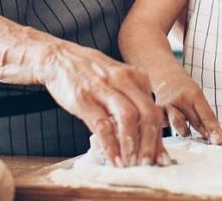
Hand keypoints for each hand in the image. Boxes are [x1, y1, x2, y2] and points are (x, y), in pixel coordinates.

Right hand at [40, 40, 168, 166]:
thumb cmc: (91, 74)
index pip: (155, 110)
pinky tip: (113, 159)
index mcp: (136, 77)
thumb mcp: (117, 81)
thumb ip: (131, 103)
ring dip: (132, 145)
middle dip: (151, 143)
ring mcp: (104, 88)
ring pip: (128, 118)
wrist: (59, 58)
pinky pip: (102, 125)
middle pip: (147, 113)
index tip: (162, 157)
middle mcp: (124, 81)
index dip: (159, 137)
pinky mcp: (84, 99)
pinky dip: (110, 145)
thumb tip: (145, 137)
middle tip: (149, 163)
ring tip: (132, 164)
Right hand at [153, 71, 221, 143]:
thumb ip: (206, 116)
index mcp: (194, 95)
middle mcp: (181, 99)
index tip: (220, 141)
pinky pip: (164, 124)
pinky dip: (169, 127)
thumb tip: (220, 136)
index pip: (207, 115)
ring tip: (187, 132)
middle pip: (195, 121)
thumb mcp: (198, 97)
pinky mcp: (157, 111)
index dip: (214, 129)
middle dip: (204, 133)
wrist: (166, 77)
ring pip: (178, 124)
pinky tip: (169, 125)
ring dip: (185, 132)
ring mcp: (168, 105)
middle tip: (210, 141)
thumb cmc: (186, 91)